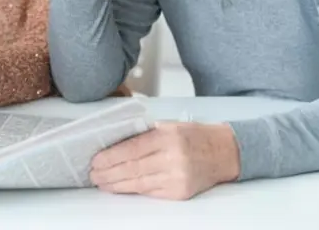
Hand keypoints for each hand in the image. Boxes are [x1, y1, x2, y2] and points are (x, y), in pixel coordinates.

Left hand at [89, 121, 240, 200]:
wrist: (224, 153)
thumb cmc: (195, 137)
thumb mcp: (170, 126)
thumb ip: (145, 134)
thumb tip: (114, 145)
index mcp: (168, 136)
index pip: (131, 149)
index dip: (110, 157)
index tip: (96, 161)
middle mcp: (173, 157)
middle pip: (132, 168)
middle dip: (108, 173)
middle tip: (93, 175)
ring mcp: (177, 177)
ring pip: (138, 183)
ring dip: (116, 184)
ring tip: (102, 183)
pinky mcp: (180, 192)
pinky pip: (150, 192)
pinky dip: (133, 189)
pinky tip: (121, 187)